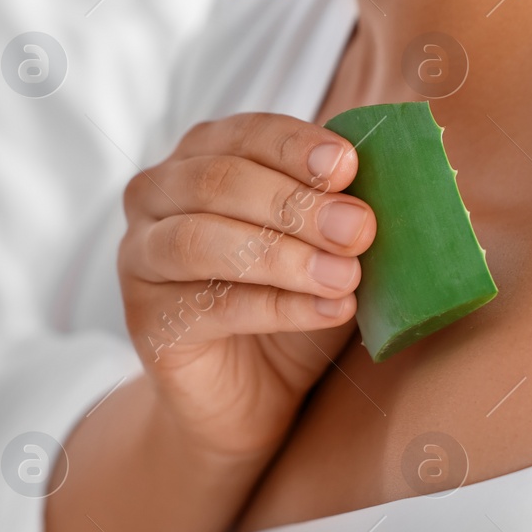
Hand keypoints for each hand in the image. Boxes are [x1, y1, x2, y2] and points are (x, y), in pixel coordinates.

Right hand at [119, 112, 375, 463]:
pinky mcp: (146, 319)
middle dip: (294, 203)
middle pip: (216, 181)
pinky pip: (210, 305)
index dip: (293, 145)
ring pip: (200, 239)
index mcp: (200, 158)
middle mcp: (156, 197)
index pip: (242, 134)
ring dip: (282, 255)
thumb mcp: (323, 248)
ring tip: (346, 276)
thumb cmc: (289, 303)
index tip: (348, 166)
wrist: (251, 397)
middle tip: (358, 228)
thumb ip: (340, 211)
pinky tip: (331, 311)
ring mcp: (140, 258)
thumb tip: (391, 180)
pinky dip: (278, 306)